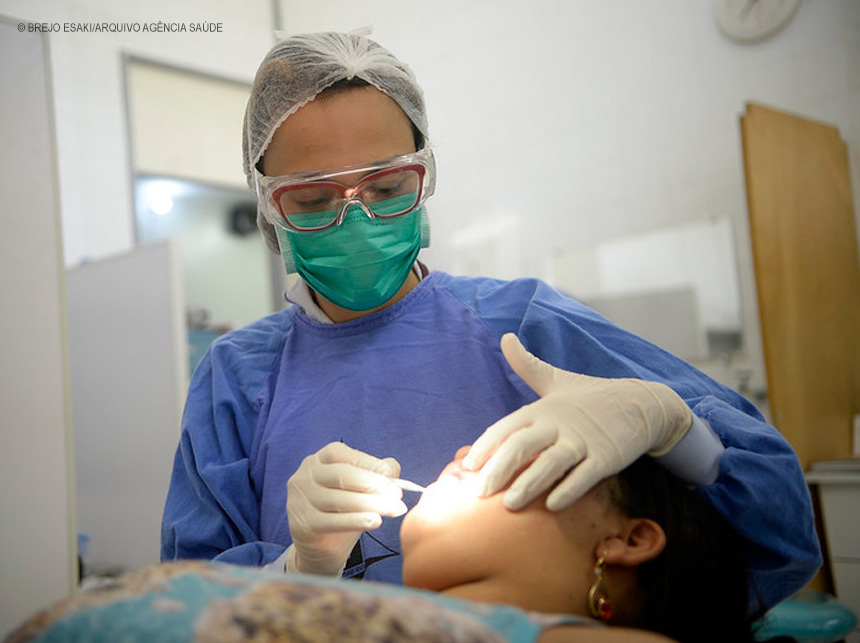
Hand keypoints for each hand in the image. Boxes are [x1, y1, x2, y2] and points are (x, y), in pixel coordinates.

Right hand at [285, 441, 406, 574]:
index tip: (391, 475)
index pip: (339, 453)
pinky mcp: (301, 525)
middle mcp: (303, 477)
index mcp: (317, 461)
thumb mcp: (359, 490)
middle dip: (373, 483)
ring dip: (371, 503)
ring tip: (395, 510)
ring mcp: (298, 501)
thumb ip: (375, 474)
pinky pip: (331, 522)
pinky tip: (376, 521)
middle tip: (398, 495)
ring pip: (338, 499)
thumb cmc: (343, 512)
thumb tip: (392, 467)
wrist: (321, 550)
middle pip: (341, 475)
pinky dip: (356, 521)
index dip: (367, 461)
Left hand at [462, 334, 691, 511]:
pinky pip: (585, 476)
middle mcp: (559, 423)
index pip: (507, 427)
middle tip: (481, 492)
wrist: (640, 403)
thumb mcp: (556, 380)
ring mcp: (583, 440)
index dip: (486, 446)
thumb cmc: (590, 397)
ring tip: (510, 504)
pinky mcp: (606, 457)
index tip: (467, 466)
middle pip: (523, 445)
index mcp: (542, 408)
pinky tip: (552, 505)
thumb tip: (505, 337)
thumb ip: (527, 365)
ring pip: (551, 464)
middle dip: (500, 469)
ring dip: (529, 483)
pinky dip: (569, 489)